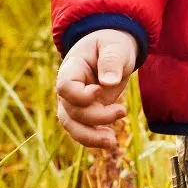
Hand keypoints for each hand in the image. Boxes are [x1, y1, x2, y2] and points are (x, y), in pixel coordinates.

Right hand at [55, 29, 137, 147]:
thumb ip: (111, 61)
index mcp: (72, 67)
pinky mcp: (85, 112)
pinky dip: (94, 138)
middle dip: (96, 116)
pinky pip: (82, 130)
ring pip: (73, 126)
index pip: (65, 87)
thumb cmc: (112, 44)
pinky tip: (111, 142)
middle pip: (72, 110)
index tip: (100, 89)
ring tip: (112, 142)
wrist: (112, 50)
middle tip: (122, 111)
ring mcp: (75, 102)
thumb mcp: (115, 46)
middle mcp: (68, 88)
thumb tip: (109, 84)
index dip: (80, 94)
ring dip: (91, 137)